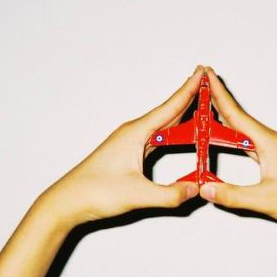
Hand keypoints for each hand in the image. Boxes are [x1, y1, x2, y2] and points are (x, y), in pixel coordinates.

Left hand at [37, 66, 204, 227]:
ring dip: (183, 114)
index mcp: (135, 134)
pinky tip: (181, 134)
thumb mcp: (137, 195)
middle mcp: (133, 133)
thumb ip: (169, 194)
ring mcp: (131, 143)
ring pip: (164, 124)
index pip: (170, 107)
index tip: (203, 74)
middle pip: (169, 111)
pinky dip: (174, 132)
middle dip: (189, 96)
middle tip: (208, 83)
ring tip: (200, 104)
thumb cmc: (94, 192)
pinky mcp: (129, 154)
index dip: (189, 90)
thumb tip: (195, 189)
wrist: (68, 202)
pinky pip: (158, 137)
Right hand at [199, 67, 276, 239]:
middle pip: (239, 117)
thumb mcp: (265, 200)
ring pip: (245, 130)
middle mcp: (274, 142)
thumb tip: (206, 188)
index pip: (236, 115)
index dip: (218, 95)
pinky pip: (251, 142)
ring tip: (210, 106)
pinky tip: (229, 137)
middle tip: (202, 84)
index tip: (206, 76)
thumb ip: (233, 195)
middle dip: (219, 100)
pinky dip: (235, 135)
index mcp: (270, 143)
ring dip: (226, 118)